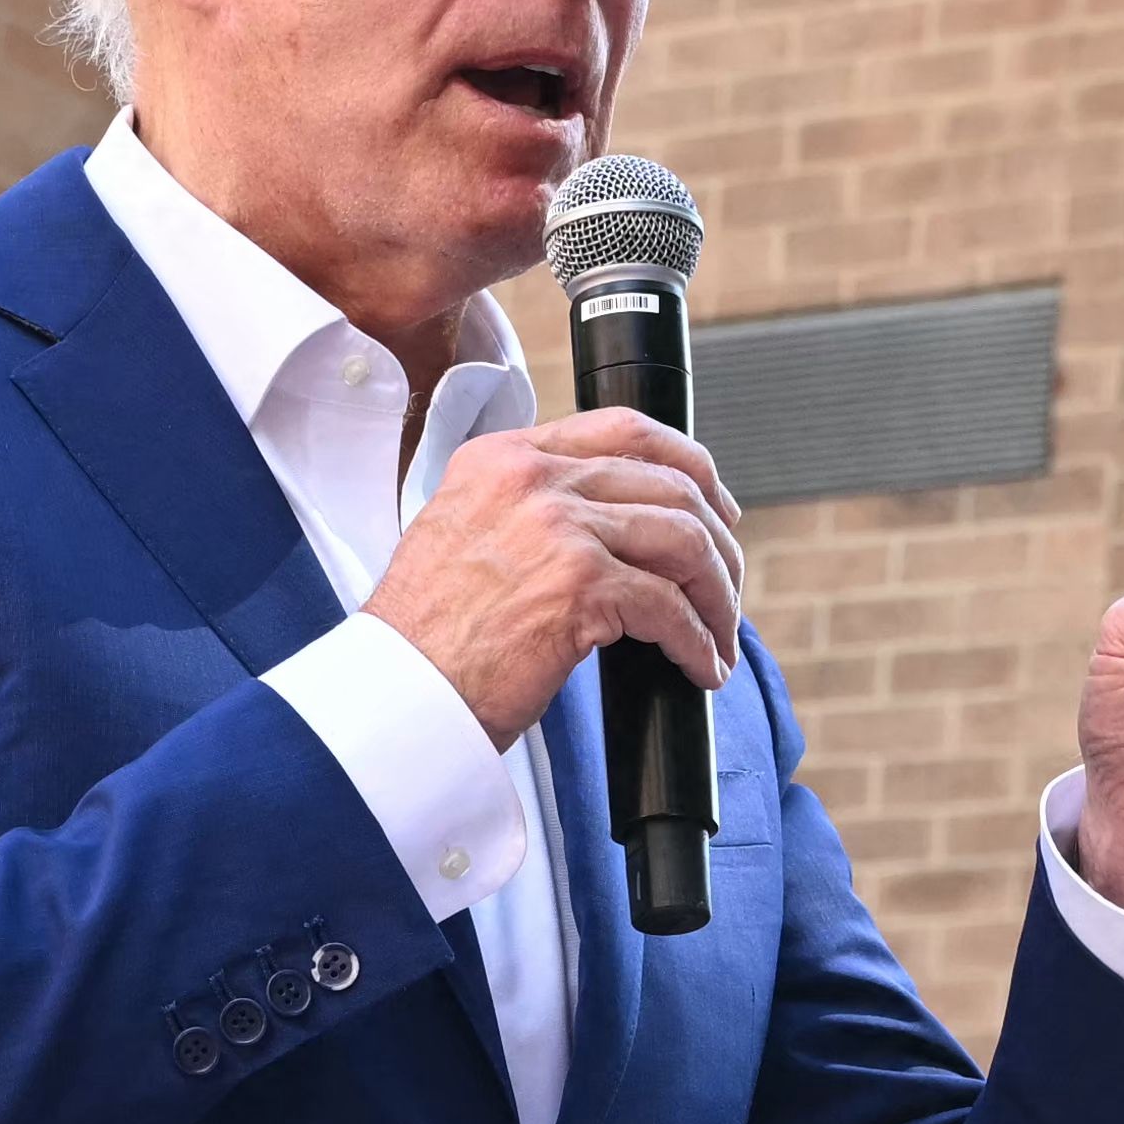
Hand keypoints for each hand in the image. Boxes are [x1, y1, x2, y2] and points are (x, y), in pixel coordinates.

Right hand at [372, 410, 744, 743]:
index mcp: (503, 459)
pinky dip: (698, 641)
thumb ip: (523, 512)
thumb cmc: (426, 638)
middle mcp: (532, 480)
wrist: (397, 693)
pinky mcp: (579, 585)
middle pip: (670, 481)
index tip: (712, 503)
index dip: (687, 464)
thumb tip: (604, 529)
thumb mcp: (461, 536)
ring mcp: (557, 527)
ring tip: (719, 634)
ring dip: (717, 595)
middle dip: (717, 538)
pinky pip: (670, 607)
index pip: (623, 430)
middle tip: (726, 584)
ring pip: (684, 540)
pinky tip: (699, 665)